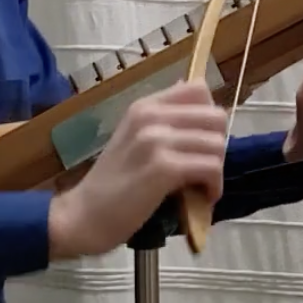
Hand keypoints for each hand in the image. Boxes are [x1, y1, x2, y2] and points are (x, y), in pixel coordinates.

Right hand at [47, 79, 226, 258]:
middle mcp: (150, 116)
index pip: (198, 89)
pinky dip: (213, 186)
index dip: (209, 116)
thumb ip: (162, 120)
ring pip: (217, 144)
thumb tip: (194, 102)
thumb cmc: (111, 181)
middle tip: (203, 167)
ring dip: (217, 169)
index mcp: (144, 106)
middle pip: (215, 116)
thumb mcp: (133, 137)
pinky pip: (211, 168)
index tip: (200, 141)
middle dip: (218, 144)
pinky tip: (202, 197)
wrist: (84, 214)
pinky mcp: (163, 168)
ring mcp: (156, 140)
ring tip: (201, 185)